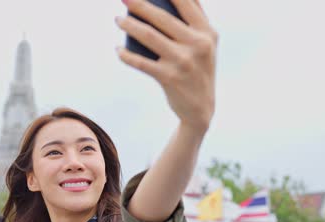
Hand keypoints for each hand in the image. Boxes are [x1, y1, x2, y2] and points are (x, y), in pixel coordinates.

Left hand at [116, 0, 216, 133]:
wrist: (201, 108)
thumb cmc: (199, 69)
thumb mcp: (207, 44)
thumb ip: (197, 20)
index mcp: (207, 32)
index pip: (187, 2)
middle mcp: (198, 44)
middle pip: (162, 17)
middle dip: (139, 4)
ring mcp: (183, 61)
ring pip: (149, 37)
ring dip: (128, 25)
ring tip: (117, 20)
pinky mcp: (169, 78)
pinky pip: (141, 63)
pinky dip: (126, 56)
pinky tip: (117, 49)